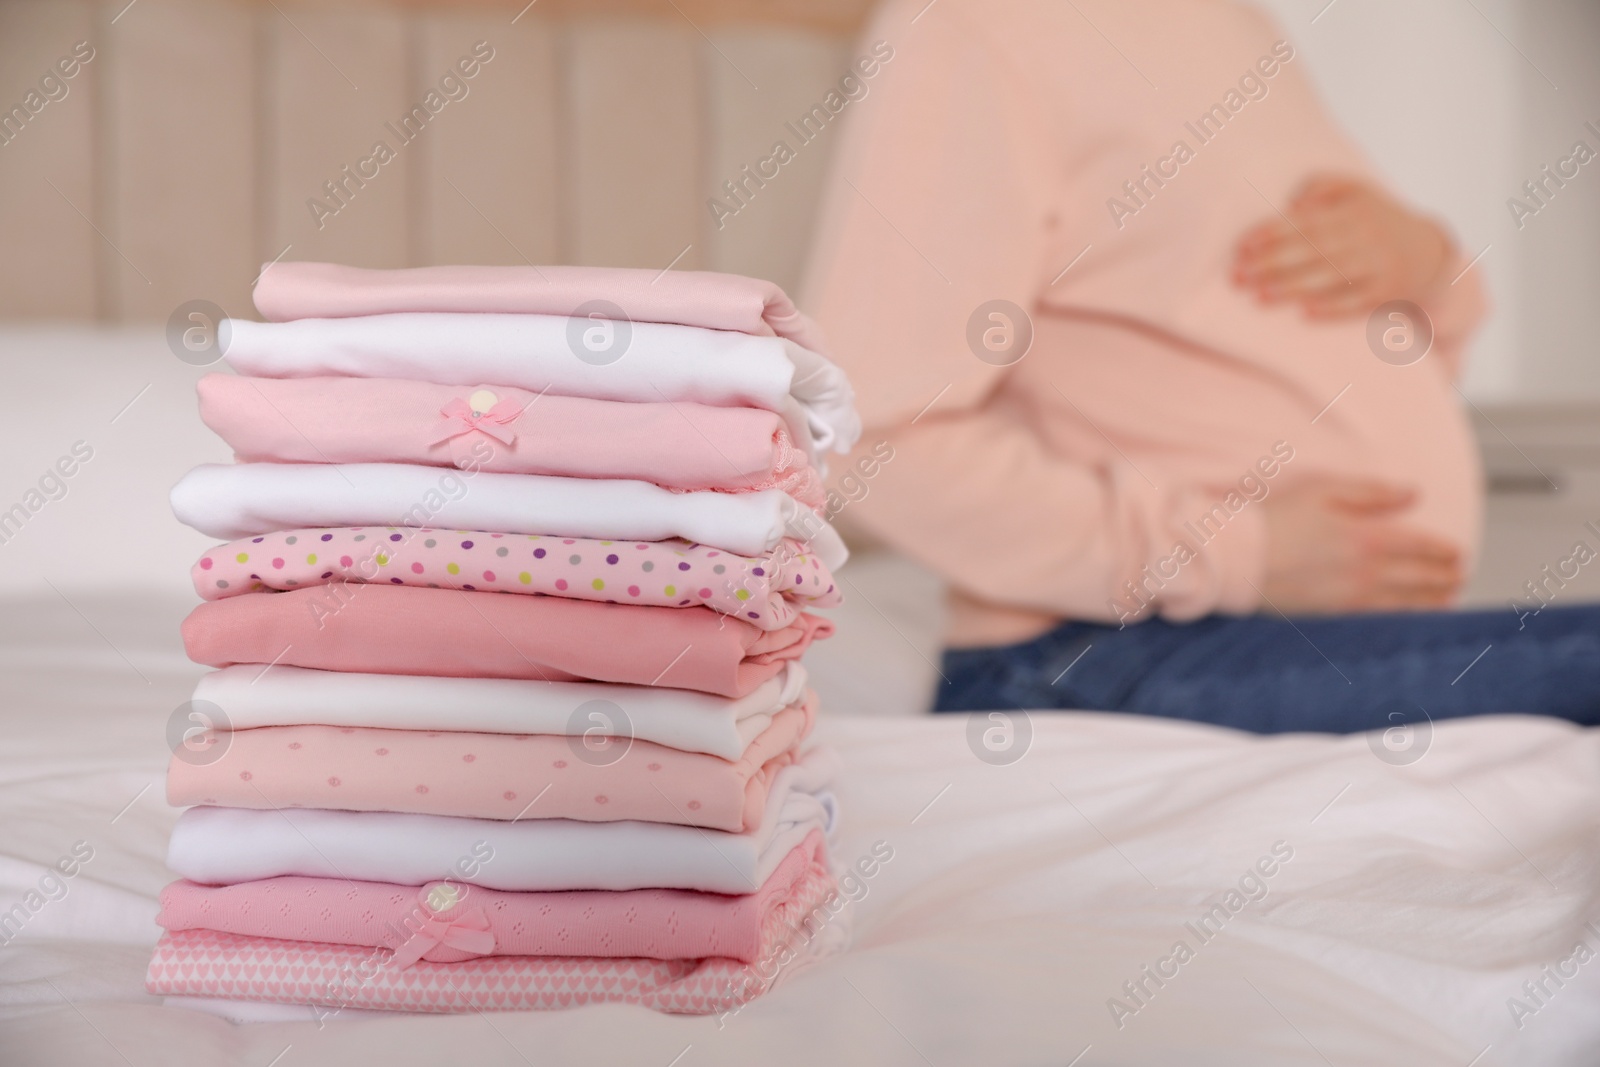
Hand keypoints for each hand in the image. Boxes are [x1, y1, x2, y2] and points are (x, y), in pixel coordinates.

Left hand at [1232, 175, 1452, 318]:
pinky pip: (1357, 301)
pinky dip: (1332, 308)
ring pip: (1332, 276)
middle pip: (1314, 250)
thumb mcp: (1355, 190)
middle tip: (1238, 276)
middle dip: (1272, 263)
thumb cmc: (1375, 219)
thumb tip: (1290, 204)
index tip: (1241, 247)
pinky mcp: (1386, 292)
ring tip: (1260, 296)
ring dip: (1293, 288)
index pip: (1306, 221)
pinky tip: (1305, 313)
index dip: (1272, 233)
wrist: (1428, 250)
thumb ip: (1321, 186)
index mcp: (1353, 209)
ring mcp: (1378, 265)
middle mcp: (1366, 235)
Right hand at [1260, 478, 1462, 613]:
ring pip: (1406, 602)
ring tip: (1448, 599)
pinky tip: (1410, 617)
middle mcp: (1367, 570)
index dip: (1445, 550)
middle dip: (1445, 577)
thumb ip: (1372, 492)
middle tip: (1460, 576)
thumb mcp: (1323, 489)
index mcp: (1368, 536)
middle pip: (1420, 577)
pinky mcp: (1334, 614)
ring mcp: (1351, 596)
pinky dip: (1404, 618)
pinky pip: (1381, 619)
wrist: (1238, 558)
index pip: (1422, 545)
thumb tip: (1414, 494)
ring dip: (1432, 601)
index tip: (1459, 554)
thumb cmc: (1275, 518)